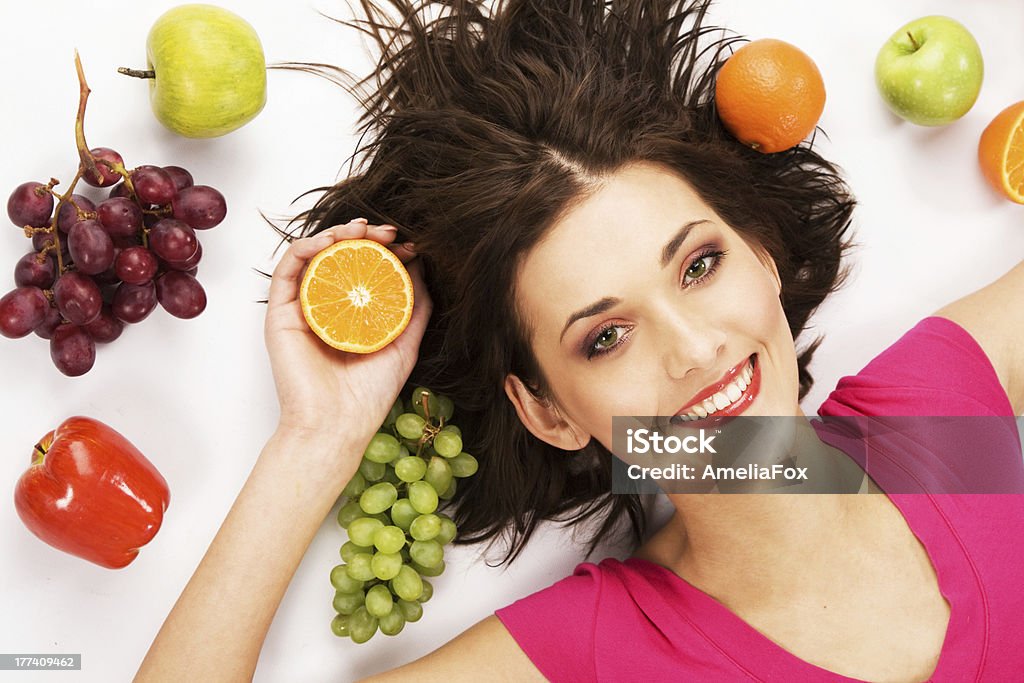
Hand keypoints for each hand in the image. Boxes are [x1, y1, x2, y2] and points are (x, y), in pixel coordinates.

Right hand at [264, 219, 430, 466]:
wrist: (337, 426)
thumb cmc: (369, 394)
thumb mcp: (405, 343)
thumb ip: (415, 307)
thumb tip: (420, 266)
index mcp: (351, 315)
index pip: (364, 270)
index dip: (384, 251)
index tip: (409, 245)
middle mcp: (324, 308)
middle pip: (339, 257)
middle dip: (364, 236)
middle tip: (389, 232)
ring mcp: (301, 309)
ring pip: (313, 256)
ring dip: (336, 233)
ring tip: (362, 230)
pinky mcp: (279, 314)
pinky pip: (287, 270)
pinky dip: (306, 247)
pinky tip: (331, 241)